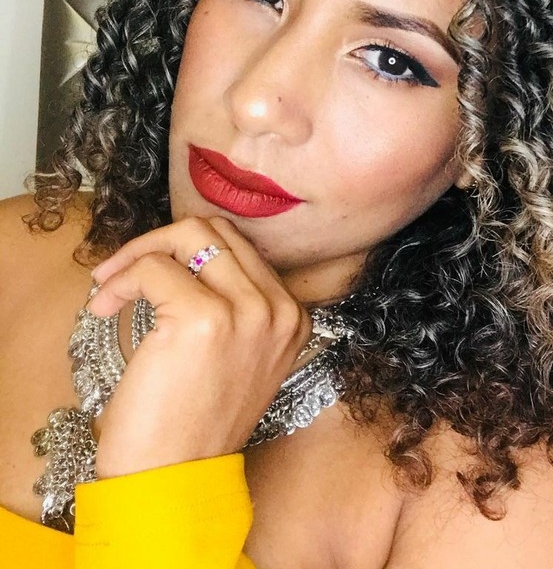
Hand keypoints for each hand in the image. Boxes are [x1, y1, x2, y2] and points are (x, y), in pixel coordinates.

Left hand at [88, 216, 311, 478]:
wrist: (176, 479)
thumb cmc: (197, 422)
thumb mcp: (240, 359)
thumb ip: (236, 308)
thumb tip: (185, 259)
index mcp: (291, 317)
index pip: (240, 248)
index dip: (188, 250)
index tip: (152, 270)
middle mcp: (278, 310)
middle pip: (219, 231)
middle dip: (163, 240)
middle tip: (126, 268)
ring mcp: (247, 312)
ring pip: (191, 234)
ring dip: (140, 252)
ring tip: (111, 284)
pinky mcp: (204, 318)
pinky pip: (154, 269)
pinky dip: (121, 280)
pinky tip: (103, 308)